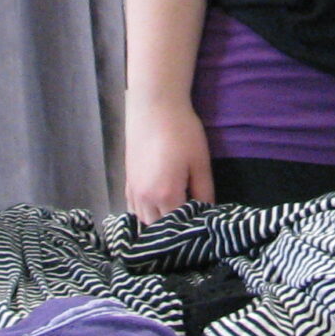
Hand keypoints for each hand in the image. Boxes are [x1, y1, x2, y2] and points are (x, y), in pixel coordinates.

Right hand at [126, 99, 214, 223]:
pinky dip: (145, 213)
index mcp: (166, 195)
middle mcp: (145, 198)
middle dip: (175, 228)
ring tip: (175, 212)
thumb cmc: (182, 133)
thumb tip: (207, 212)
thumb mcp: (200, 163)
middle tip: (191, 218)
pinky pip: (133, 208)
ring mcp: (133, 190)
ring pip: (144, 220)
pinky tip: (157, 206)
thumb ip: (204, 192)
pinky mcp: (127, 181)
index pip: (179, 226)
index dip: (192, 226)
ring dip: (158, 222)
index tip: (203, 222)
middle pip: (159, 227)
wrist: (155, 107)